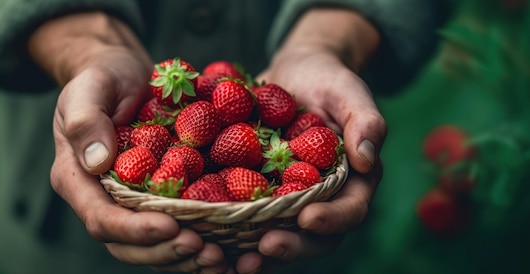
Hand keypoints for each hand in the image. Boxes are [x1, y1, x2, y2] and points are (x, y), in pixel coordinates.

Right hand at [28, 12, 229, 272]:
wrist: (123, 76)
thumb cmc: (103, 79)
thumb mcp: (88, 89)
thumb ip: (86, 122)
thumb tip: (97, 162)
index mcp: (78, 179)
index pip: (101, 219)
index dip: (135, 229)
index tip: (171, 225)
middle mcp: (101, 201)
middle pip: (127, 245)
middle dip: (165, 252)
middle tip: (206, 250)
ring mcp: (130, 205)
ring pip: (151, 247)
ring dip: (184, 259)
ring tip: (220, 258)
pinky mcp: (156, 201)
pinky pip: (173, 231)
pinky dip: (197, 245)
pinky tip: (228, 248)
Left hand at [236, 9, 386, 272]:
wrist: (293, 72)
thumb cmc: (326, 79)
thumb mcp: (347, 90)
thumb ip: (365, 121)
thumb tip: (367, 159)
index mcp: (352, 180)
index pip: (351, 209)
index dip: (332, 219)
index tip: (307, 217)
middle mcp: (322, 198)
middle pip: (315, 236)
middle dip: (293, 245)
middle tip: (266, 247)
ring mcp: (289, 199)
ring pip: (281, 236)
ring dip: (261, 253)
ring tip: (239, 261)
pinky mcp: (260, 194)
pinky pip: (249, 220)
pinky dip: (235, 235)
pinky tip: (213, 240)